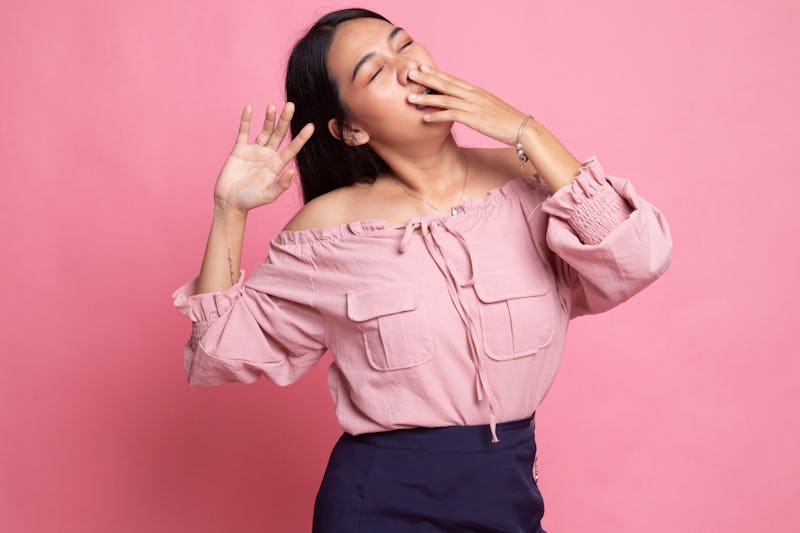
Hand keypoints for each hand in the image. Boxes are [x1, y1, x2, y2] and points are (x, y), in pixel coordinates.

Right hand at [213, 102, 313, 213]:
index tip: (311, 126)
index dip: (301, 138)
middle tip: (291, 105)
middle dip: (285, 120)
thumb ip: (282, 184)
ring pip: (264, 131)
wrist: (230, 202)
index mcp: (277, 165)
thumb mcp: (269, 195)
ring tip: (272, 106)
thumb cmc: (251, 201)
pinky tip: (250, 108)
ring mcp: (254, 151)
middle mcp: (268, 155)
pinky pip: (244, 132)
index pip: (292, 148)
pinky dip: (246, 120)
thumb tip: (293, 170)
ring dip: (269, 119)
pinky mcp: (239, 149)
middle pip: (279, 134)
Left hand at [407, 65, 527, 145]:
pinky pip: (452, 116)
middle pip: (446, 84)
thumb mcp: (489, 108)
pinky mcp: (474, 119)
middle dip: (426, 79)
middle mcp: (473, 95)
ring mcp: (473, 106)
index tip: (422, 68)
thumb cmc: (507, 121)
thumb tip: (465, 107)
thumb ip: (476, 104)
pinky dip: (437, 116)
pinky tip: (425, 118)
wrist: (522, 128)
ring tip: (409, 98)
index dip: (436, 73)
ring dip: (426, 98)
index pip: (452, 79)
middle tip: (410, 73)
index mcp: (476, 91)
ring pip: (445, 99)